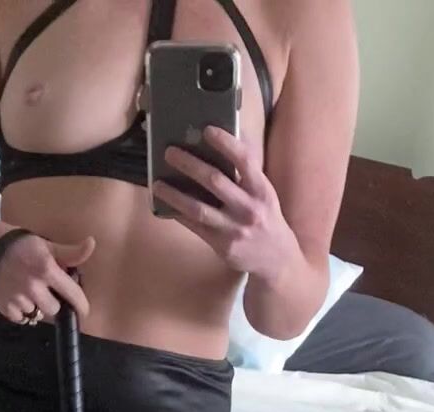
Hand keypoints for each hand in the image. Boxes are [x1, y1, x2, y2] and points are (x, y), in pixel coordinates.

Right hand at [0, 233, 95, 322]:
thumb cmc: (18, 243)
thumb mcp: (45, 244)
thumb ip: (69, 252)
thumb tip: (92, 244)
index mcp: (47, 269)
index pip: (73, 295)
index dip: (81, 305)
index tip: (83, 311)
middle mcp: (34, 287)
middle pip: (54, 309)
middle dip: (53, 302)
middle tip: (46, 292)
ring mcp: (18, 299)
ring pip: (37, 315)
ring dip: (36, 307)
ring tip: (29, 292)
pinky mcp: (5, 307)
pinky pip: (22, 318)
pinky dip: (22, 312)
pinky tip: (17, 297)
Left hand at [152, 127, 293, 282]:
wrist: (276, 259)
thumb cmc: (265, 217)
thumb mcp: (264, 192)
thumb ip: (248, 168)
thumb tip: (234, 133)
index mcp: (261, 189)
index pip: (244, 160)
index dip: (226, 143)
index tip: (207, 130)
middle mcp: (249, 208)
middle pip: (215, 181)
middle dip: (190, 164)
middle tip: (170, 152)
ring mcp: (234, 229)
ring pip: (199, 208)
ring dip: (175, 194)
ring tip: (157, 183)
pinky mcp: (222, 245)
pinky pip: (195, 227)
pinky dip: (179, 215)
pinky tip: (165, 206)